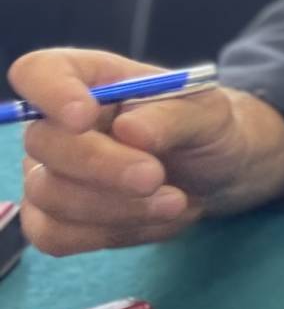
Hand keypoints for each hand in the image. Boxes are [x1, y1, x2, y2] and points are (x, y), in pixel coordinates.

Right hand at [11, 49, 283, 257]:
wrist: (219, 175)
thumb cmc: (207, 130)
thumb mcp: (210, 113)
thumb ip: (173, 116)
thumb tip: (129, 131)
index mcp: (88, 79)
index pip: (39, 72)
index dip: (51, 93)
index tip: (84, 117)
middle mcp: (56, 125)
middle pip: (43, 142)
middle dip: (101, 166)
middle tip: (155, 177)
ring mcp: (48, 174)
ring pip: (50, 196)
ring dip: (117, 207)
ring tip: (177, 202)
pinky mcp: (54, 220)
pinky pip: (57, 236)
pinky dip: (114, 233)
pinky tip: (156, 220)